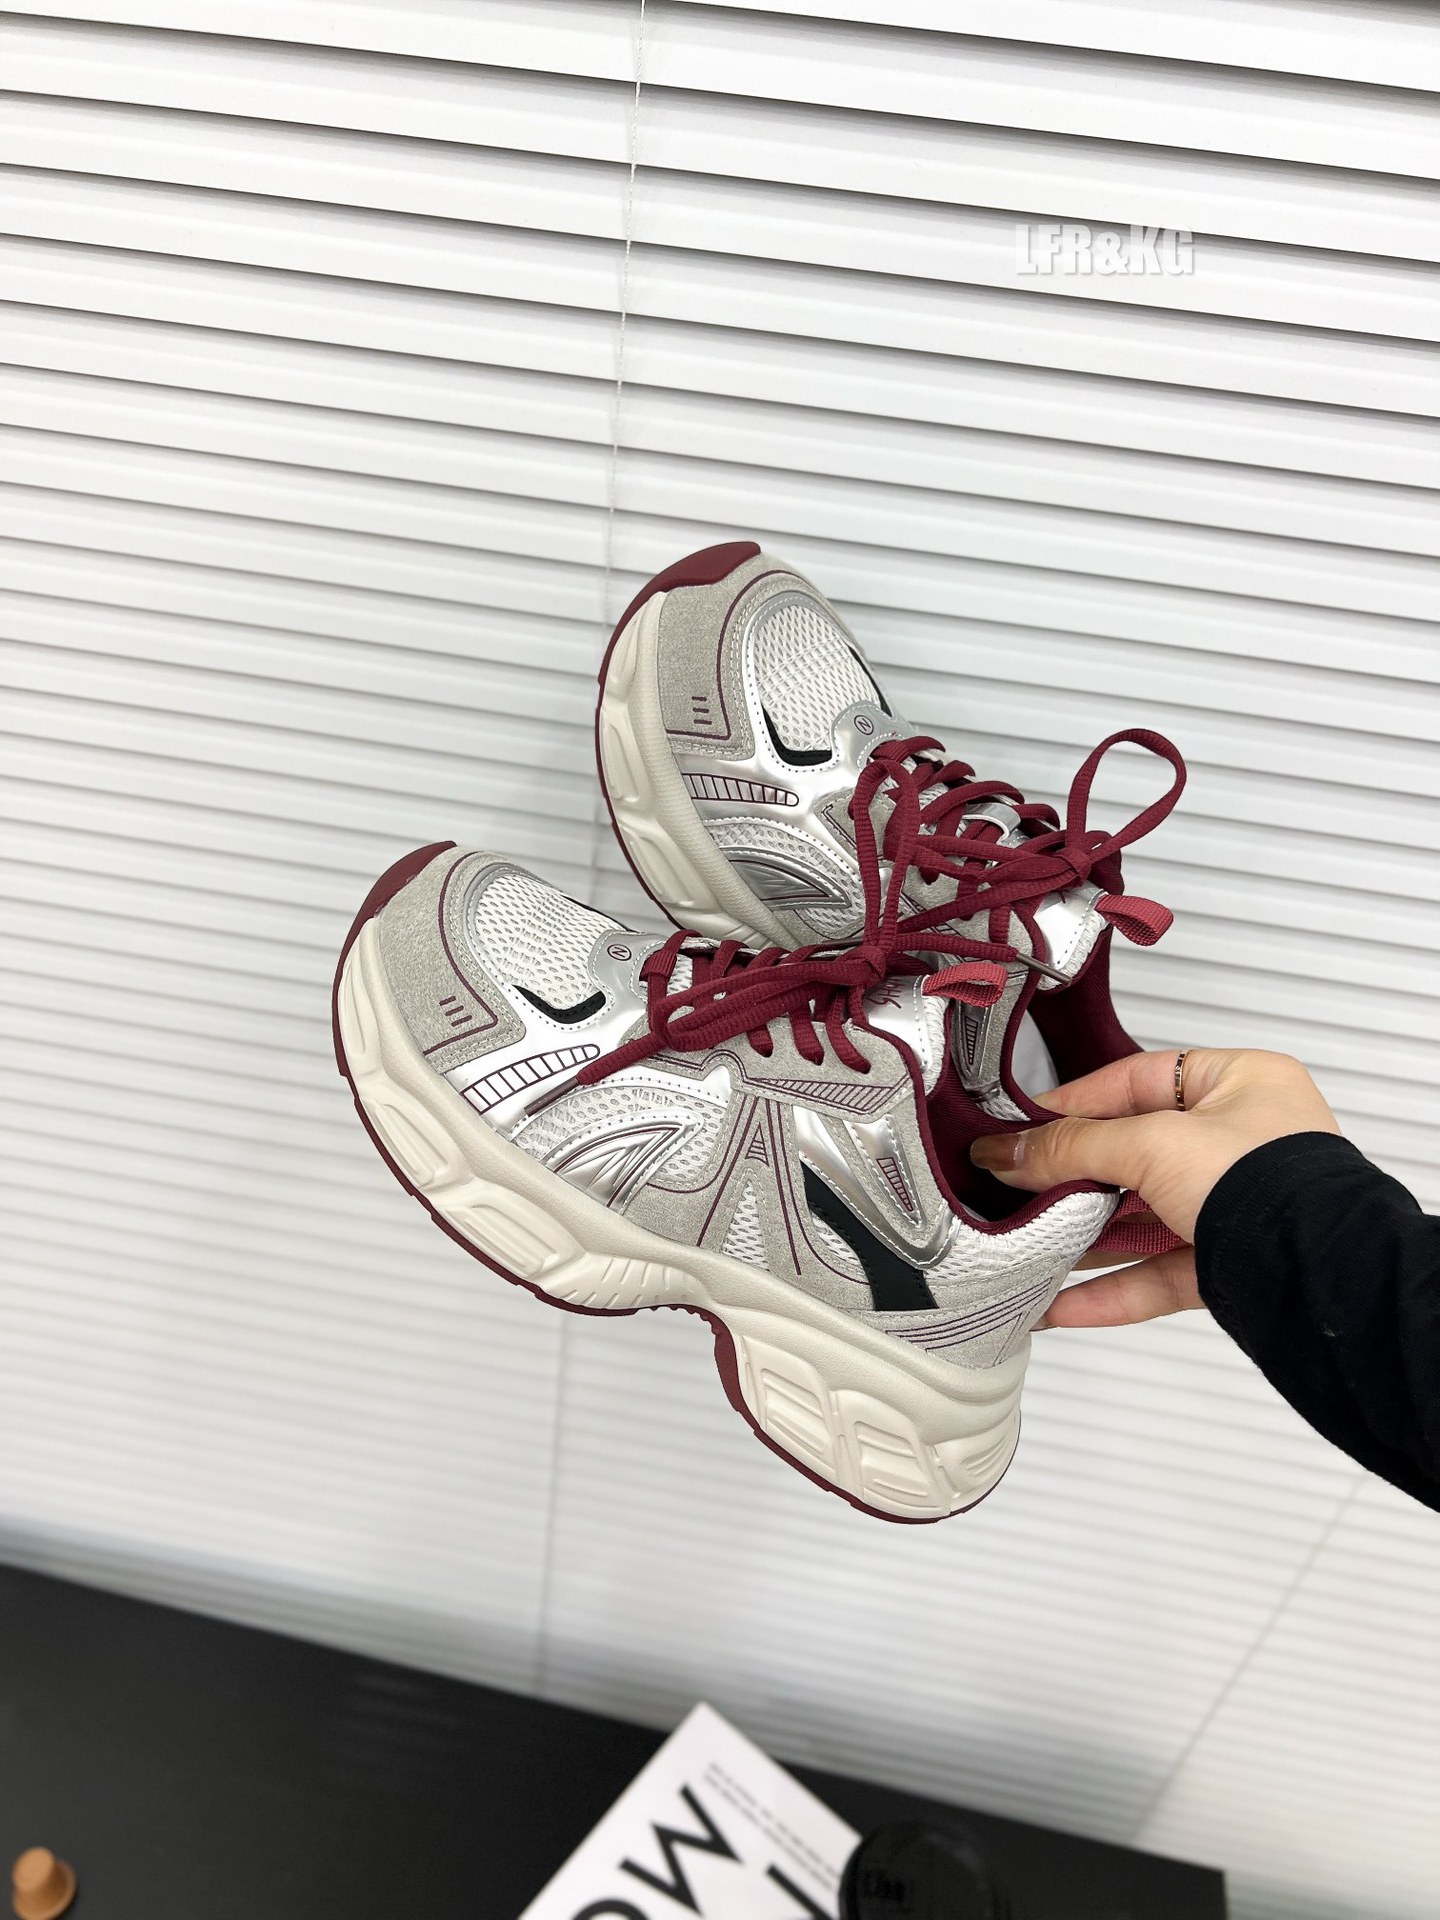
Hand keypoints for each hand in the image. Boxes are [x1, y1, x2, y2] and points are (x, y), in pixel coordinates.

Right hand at [970, 1049, 1339, 1327]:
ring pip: (1143, 1219)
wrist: (1325, 1282)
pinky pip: (1157, 1273)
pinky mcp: (1232, 1266)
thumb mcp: (1154, 1144)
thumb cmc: (1273, 1188)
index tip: (1019, 1128)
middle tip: (1013, 1187)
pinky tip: (1060, 1305)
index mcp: (1241, 1084)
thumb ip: (1074, 1146)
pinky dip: (1109, 1290)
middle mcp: (1243, 1142)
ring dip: (1085, 1237)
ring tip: (1027, 1244)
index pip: (1135, 1081)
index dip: (1073, 1103)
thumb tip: (1008, 1151)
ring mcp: (1239, 1206)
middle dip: (1072, 1178)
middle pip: (1135, 1153)